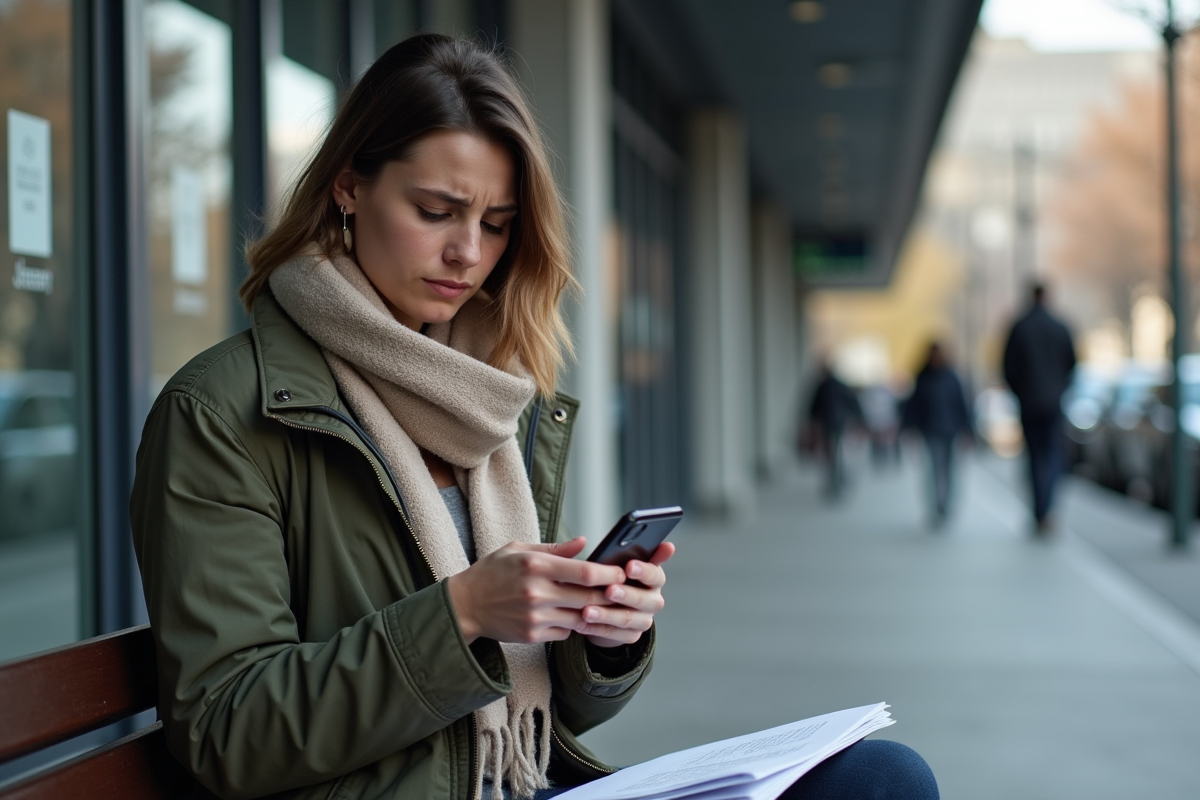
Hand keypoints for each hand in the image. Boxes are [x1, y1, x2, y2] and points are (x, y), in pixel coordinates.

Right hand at [446, 538, 624, 644]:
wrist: (465, 606)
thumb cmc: (493, 572)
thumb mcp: (518, 550)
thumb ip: (555, 549)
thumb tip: (584, 542)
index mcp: (535, 566)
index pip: (583, 572)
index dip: (608, 574)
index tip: (622, 572)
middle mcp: (537, 593)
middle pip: (588, 597)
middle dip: (611, 595)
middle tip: (625, 591)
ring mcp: (535, 618)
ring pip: (581, 618)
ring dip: (596, 612)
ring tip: (608, 604)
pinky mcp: (532, 636)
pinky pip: (566, 631)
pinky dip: (575, 624)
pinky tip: (577, 615)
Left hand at [577, 542, 674, 647]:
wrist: (607, 603)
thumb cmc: (611, 576)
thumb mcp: (614, 561)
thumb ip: (618, 552)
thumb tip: (600, 541)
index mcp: (653, 577)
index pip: (655, 574)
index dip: (644, 571)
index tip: (629, 566)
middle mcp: (652, 599)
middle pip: (645, 599)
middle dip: (626, 595)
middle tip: (609, 590)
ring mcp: (644, 619)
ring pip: (628, 619)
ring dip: (607, 615)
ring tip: (587, 611)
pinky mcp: (631, 635)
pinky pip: (616, 634)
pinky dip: (598, 629)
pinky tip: (582, 624)